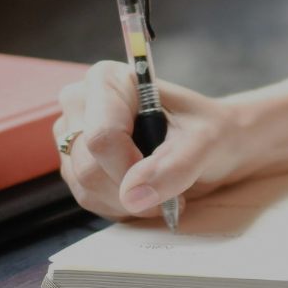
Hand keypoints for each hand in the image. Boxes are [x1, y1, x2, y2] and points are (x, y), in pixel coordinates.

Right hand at [52, 61, 251, 220]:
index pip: (102, 137)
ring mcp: (74, 135)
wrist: (213, 145)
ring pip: (86, 188)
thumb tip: (134, 194)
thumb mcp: (206, 142)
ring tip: (161, 189)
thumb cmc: (210, 131)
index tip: (164, 178)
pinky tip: (145, 193)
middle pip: (89, 167)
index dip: (130, 168)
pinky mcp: (75, 163)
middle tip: (171, 190)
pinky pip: (89, 199)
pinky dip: (121, 206)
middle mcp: (82, 103)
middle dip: (132, 191)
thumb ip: (175, 165)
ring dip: (129, 202)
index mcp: (109, 81)